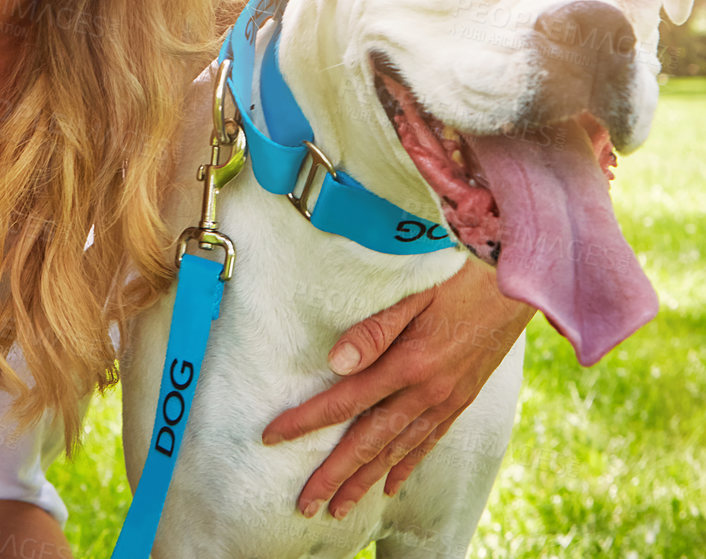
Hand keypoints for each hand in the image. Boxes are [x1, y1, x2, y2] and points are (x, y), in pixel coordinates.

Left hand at [261, 260, 533, 519]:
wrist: (515, 287)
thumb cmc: (457, 281)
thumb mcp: (413, 296)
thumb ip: (374, 331)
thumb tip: (335, 362)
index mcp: (409, 364)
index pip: (346, 400)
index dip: (307, 420)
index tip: (273, 435)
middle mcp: (427, 393)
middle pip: (369, 441)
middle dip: (333, 475)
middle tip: (305, 503)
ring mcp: (446, 402)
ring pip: (397, 451)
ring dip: (366, 482)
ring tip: (340, 508)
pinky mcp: (460, 403)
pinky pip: (428, 444)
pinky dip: (406, 467)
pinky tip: (389, 486)